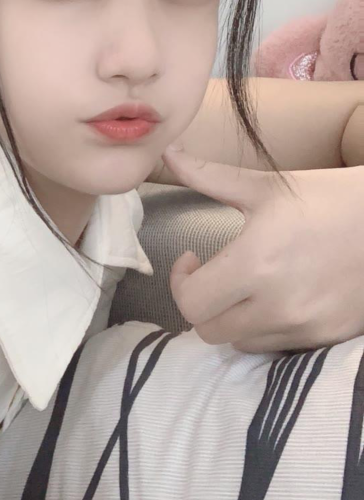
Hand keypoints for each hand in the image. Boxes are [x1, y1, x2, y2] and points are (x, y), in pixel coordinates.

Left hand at [161, 147, 363, 352]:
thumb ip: (208, 176)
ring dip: (232, 317)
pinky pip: (276, 346)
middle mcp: (277, 304)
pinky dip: (265, 327)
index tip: (192, 259)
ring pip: (240, 342)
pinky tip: (275, 298)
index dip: (180, 281)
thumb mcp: (268, 186)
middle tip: (211, 276)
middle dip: (201, 302)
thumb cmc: (331, 197)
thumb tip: (169, 153)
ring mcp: (303, 326)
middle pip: (208, 329)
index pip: (191, 300)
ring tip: (245, 286)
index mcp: (256, 262)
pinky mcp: (325, 337)